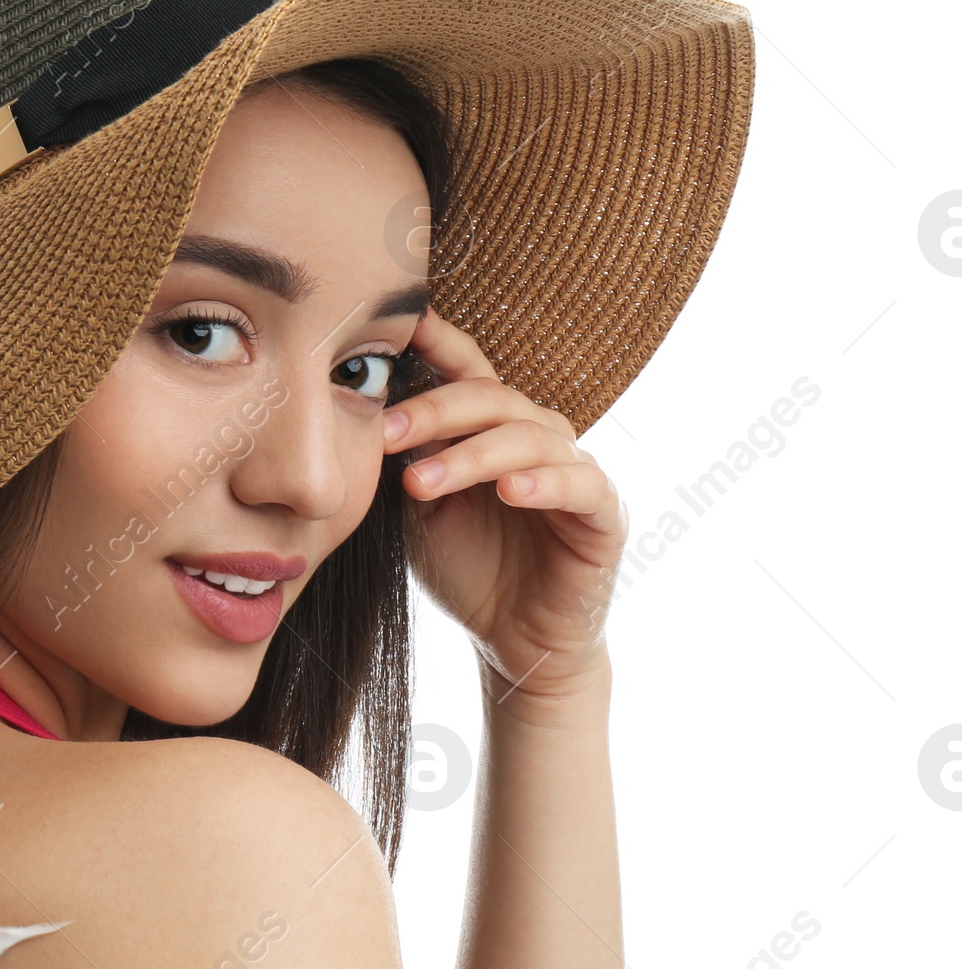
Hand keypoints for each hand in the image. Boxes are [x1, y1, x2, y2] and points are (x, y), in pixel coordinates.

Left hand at [383, 307, 627, 700]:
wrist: (513, 644)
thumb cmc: (469, 571)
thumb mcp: (424, 509)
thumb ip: (411, 457)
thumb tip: (364, 406)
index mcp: (495, 430)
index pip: (470, 373)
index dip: (440, 343)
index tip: (399, 323)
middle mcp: (540, 438)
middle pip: (492, 399)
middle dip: (433, 411)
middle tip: (383, 433)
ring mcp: (576, 472)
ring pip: (528, 439)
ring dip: (470, 457)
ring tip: (420, 482)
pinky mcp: (604, 514)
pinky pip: (580, 486)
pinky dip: (544, 484)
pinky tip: (509, 491)